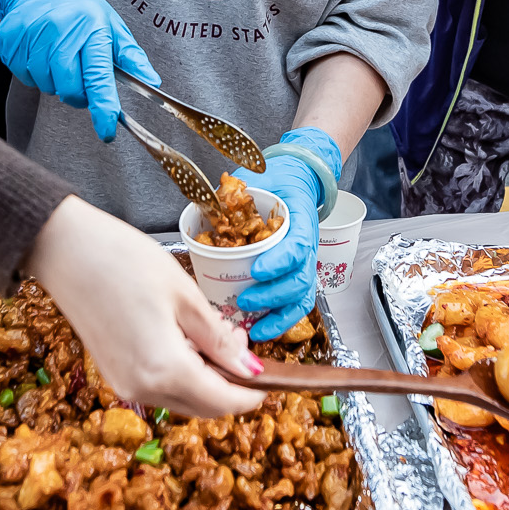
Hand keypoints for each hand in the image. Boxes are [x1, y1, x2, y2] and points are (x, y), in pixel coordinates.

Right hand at [0, 0, 157, 143]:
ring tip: (58, 57)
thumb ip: (131, 57)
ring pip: (46, 85)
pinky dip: (35, 74)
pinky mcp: (10, 42)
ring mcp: (31, 35)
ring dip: (55, 82)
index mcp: (90, 27)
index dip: (103, 106)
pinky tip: (39, 53)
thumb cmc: (79, 8)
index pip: (98, 75)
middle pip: (69, 88)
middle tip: (79, 77)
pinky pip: (24, 76)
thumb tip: (152, 82)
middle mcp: (60, 30)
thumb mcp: (111, 25)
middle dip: (77, 94)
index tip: (106, 130)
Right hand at [25, 196, 262, 417]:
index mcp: (165, 370)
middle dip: (230, 387)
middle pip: (203, 407)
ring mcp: (123, 385)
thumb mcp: (185, 296)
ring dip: (206, 381)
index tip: (270, 379)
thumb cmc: (125, 262)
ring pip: (181, 400)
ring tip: (215, 337)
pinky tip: (186, 341)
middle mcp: (142, 389)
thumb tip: (248, 368)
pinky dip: (181, 375)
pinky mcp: (112, 374)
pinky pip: (158, 388)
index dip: (251, 395)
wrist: (64, 250)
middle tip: (243, 346)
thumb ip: (218, 339)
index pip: (223, 402)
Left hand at [234, 129, 336, 340]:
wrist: (298, 178)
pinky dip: (281, 320)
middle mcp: (307, 246)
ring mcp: (305, 262)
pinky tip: (261, 331)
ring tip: (254, 328)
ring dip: (279, 316)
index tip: (256, 270)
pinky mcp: (298, 275)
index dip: (279, 262)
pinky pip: (296, 303)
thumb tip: (201, 206)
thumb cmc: (276, 181)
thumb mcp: (255, 180)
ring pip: (301, 297)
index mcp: (299, 220)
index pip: (297, 246)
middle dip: (273, 296)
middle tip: (243, 301)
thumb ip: (233, 194)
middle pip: (300, 279)